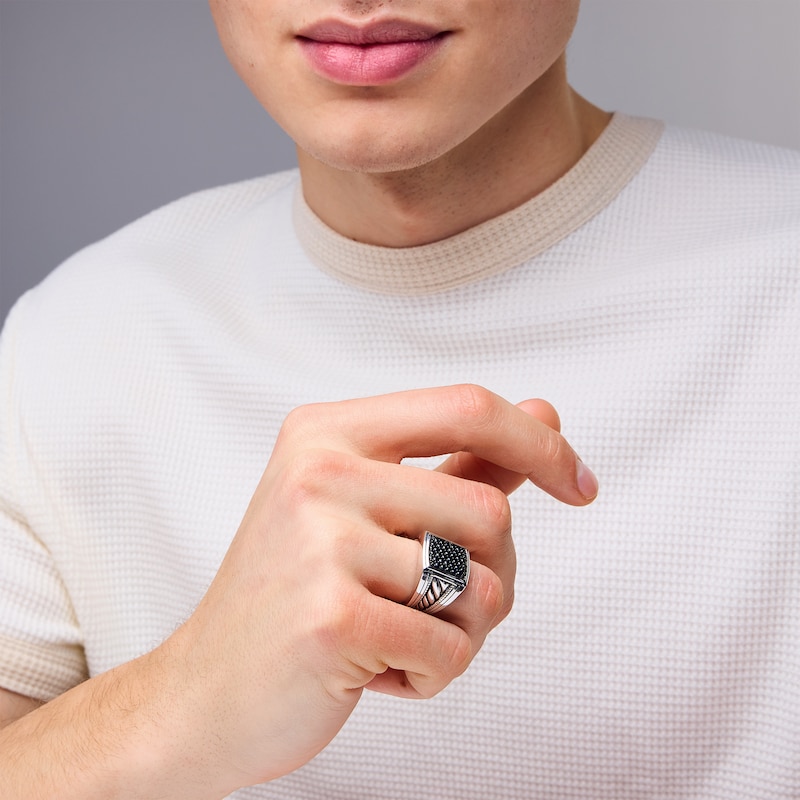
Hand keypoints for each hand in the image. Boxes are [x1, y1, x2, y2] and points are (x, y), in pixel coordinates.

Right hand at [164, 385, 596, 793]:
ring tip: (397, 635)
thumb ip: (460, 463)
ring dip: (461, 631)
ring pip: (481, 586)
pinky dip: (433, 674)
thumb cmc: (298, 594)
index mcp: (327, 431)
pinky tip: (375, 671)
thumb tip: (546, 414)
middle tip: (434, 605)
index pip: (467, 407)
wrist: (207, 690)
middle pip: (490, 513)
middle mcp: (319, 471)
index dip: (538, 444)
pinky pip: (451, 649)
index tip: (579, 483)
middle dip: (490, 575)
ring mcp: (321, 541)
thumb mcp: (371, 512)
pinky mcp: (332, 616)